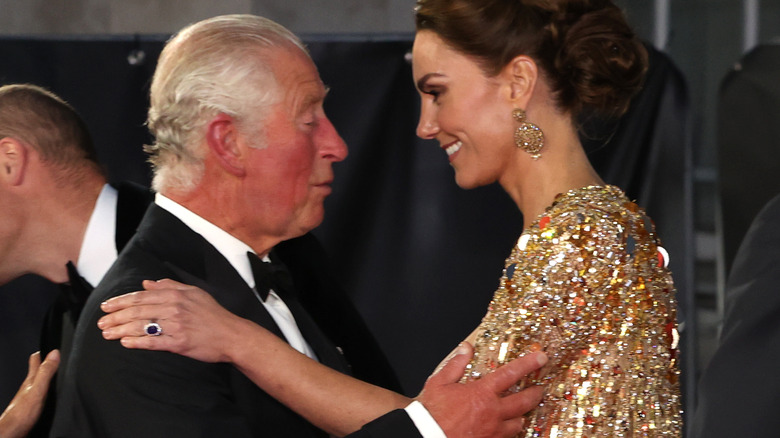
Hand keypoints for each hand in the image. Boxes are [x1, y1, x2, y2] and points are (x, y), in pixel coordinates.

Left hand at [0, 350, 59, 437]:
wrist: (13, 432)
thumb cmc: (22, 414)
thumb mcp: (38, 389)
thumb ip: (46, 372)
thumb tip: (54, 354)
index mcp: (31, 380)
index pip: (35, 361)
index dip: (41, 353)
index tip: (46, 347)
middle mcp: (28, 388)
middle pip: (35, 372)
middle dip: (41, 363)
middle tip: (47, 356)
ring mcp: (28, 398)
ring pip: (37, 383)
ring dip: (43, 377)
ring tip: (48, 373)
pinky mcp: (31, 408)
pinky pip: (39, 395)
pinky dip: (44, 391)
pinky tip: (46, 395)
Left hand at [98, 279, 246, 362]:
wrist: (231, 335)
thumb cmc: (213, 314)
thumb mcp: (194, 293)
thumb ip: (170, 286)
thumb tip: (147, 283)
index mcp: (176, 295)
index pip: (142, 296)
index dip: (121, 301)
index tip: (106, 306)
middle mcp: (174, 308)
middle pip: (138, 311)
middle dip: (115, 316)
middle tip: (100, 323)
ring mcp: (176, 326)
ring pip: (142, 326)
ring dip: (121, 330)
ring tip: (106, 334)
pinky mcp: (179, 343)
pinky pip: (153, 342)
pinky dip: (137, 343)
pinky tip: (125, 343)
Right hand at [416, 343, 545, 437]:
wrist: (427, 437)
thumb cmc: (432, 413)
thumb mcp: (439, 382)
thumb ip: (455, 364)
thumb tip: (465, 348)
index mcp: (482, 393)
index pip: (511, 374)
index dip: (528, 364)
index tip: (540, 358)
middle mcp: (493, 412)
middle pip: (524, 401)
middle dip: (535, 393)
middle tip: (540, 388)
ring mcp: (494, 431)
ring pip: (518, 423)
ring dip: (522, 415)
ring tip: (522, 411)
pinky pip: (508, 437)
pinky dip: (510, 431)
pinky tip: (506, 428)